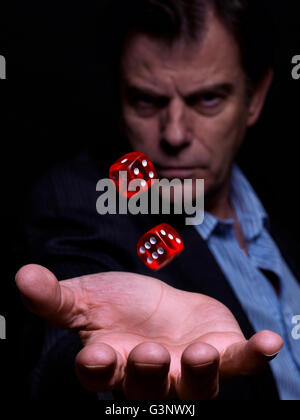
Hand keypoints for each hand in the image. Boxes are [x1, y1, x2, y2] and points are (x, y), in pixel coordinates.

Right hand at [16, 264, 282, 399]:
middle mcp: (149, 377)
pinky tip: (269, 342)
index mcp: (110, 362)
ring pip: (194, 384)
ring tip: (200, 351)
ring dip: (198, 371)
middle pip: (146, 386)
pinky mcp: (220, 355)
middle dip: (145, 373)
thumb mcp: (86, 297)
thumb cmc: (120, 306)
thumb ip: (55, 296)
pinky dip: (254, 355)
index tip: (96, 354)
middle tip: (145, 353)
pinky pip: (238, 363)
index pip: (98, 375)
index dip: (96, 367)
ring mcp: (187, 370)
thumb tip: (21, 275)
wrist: (161, 306)